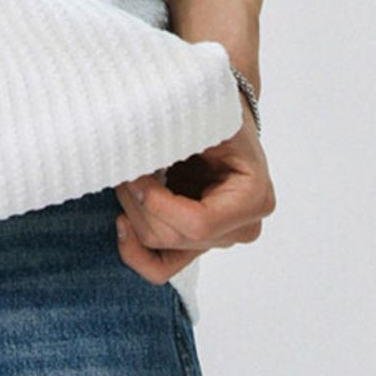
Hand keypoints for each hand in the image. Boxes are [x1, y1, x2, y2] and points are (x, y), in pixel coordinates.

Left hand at [112, 105, 273, 283]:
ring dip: (134, 214)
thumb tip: (137, 149)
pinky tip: (122, 226)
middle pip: (177, 236)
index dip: (157, 204)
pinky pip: (164, 266)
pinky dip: (138, 254)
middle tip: (122, 166)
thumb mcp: (205, 114)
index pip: (199, 223)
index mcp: (253, 197)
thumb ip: (179, 134)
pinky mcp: (197, 241)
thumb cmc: (215, 109)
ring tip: (125, 178)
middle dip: (139, 203)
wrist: (220, 110)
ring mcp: (219, 238)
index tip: (134, 174)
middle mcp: (241, 227)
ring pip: (163, 247)